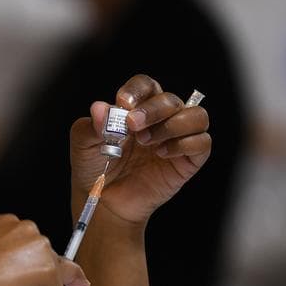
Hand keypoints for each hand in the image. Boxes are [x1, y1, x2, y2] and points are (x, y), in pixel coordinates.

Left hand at [70, 74, 211, 226]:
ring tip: (146, 141)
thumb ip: (91, 125)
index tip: (123, 102)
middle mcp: (161, 120)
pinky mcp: (188, 160)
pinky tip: (162, 154)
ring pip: (196, 116)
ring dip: (173, 125)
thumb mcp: (84, 144)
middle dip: (153, 110)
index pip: (147, 86)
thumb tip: (99, 108)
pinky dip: (184, 144)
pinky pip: (202, 143)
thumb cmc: (95, 167)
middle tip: (133, 125)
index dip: (138, 90)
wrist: (103, 200)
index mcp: (137, 109)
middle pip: (171, 99)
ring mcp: (176, 139)